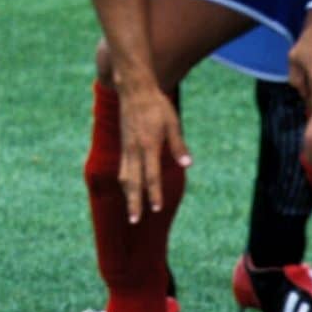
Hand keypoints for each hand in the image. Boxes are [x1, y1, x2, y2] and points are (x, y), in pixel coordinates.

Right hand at [114, 86, 189, 222]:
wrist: (134, 90)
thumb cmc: (157, 106)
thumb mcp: (173, 123)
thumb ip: (178, 145)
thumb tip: (188, 164)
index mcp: (149, 145)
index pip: (151, 175)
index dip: (154, 193)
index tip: (156, 209)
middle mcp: (134, 150)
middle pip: (134, 182)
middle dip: (134, 202)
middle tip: (135, 221)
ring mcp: (126, 148)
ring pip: (126, 177)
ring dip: (129, 195)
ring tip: (132, 211)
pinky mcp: (124, 145)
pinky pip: (124, 168)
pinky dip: (126, 182)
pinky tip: (130, 189)